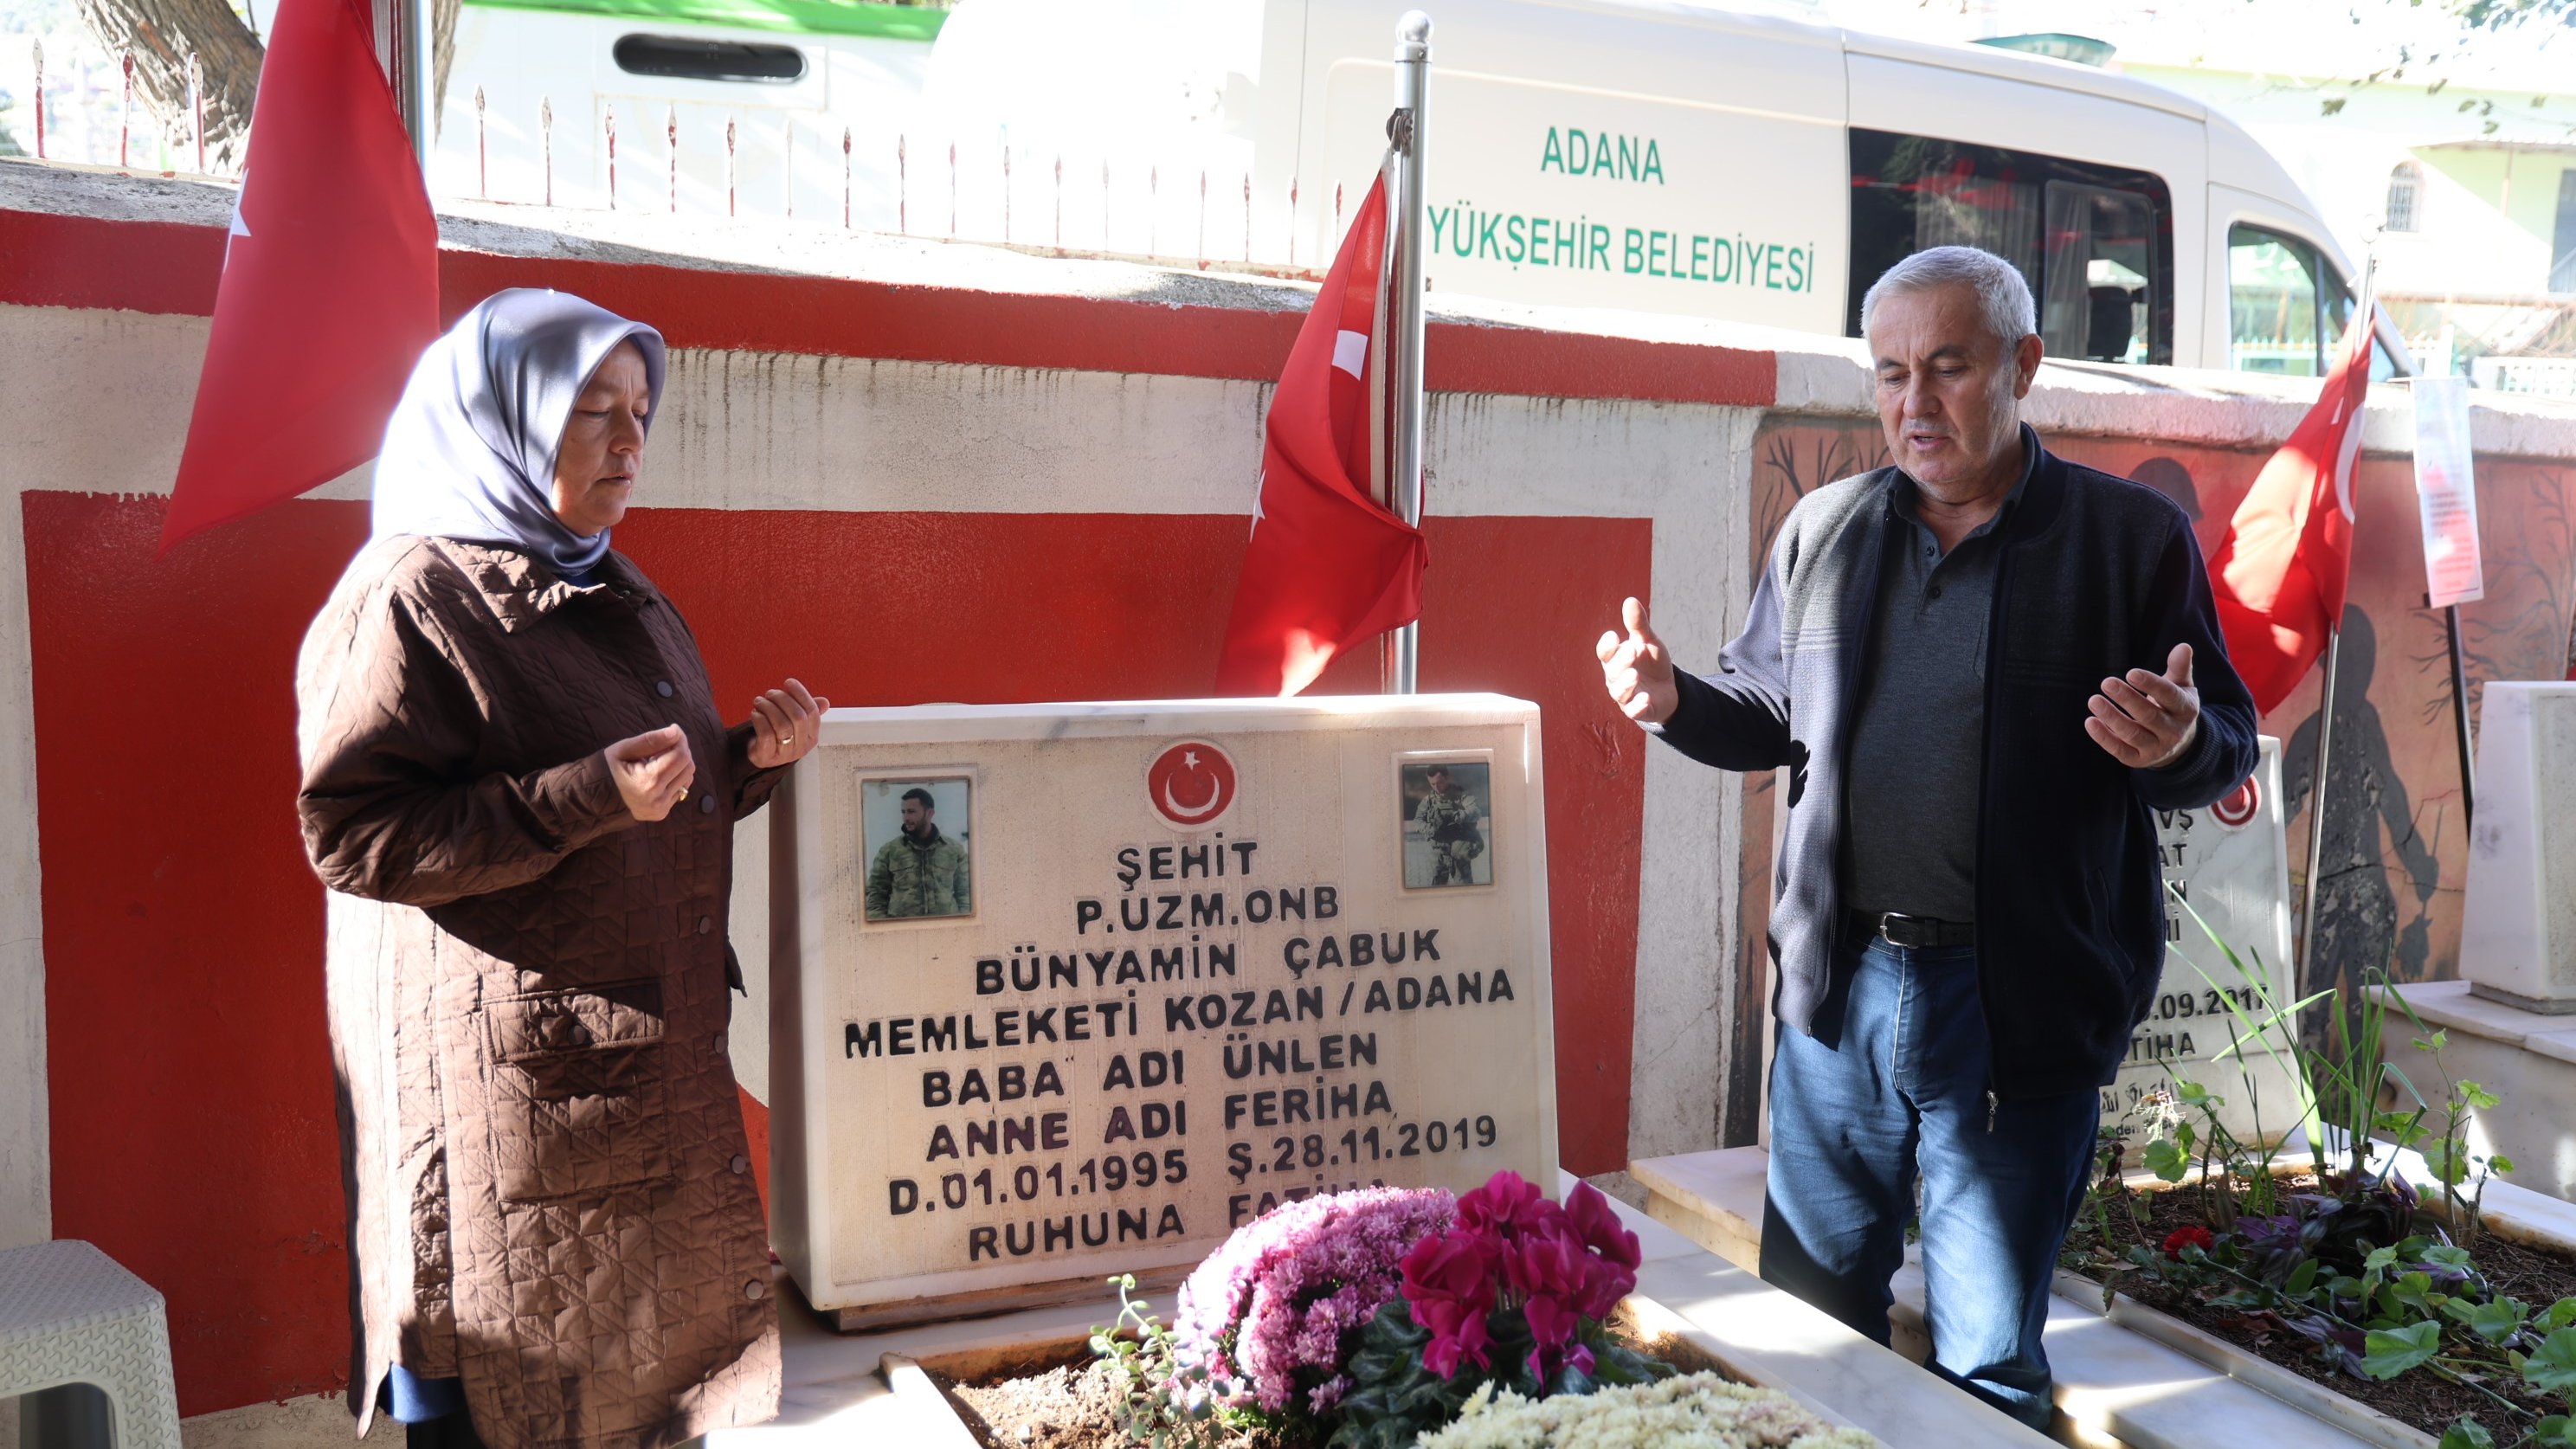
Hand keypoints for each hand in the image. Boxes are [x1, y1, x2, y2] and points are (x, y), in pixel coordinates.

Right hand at [605, 724, 695, 821]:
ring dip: (679, 764)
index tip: (673, 730)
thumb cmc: (608, 769)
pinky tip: (659, 773)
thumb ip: (650, 740)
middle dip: (680, 751)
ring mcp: (661, 808)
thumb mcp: (623, 749)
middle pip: (688, 766)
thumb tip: (675, 732)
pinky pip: (680, 790)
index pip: (681, 756)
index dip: (680, 739)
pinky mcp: (662, 813)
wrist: (595, 797)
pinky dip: (675, 777)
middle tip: (665, 744)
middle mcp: (658, 799)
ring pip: (687, 778)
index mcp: (648, 782)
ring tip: (659, 759)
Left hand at [746, 677, 831, 769]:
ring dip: (768, 708)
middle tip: (770, 693)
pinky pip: (766, 734)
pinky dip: (759, 720)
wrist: (760, 755)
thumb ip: (807, 711)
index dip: (801, 694)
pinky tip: (755, 714)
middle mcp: (801, 747)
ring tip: (760, 701)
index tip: (789, 682)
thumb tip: (824, 702)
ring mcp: (785, 753)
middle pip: (798, 717)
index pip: (812, 712)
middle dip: (783, 700)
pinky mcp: (767, 756)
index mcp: (812, 737)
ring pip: (782, 725)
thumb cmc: (778, 735)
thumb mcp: (794, 723)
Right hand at [1595, 596, 1677, 725]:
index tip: (1614, 636)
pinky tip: (1646, 698)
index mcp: (1615, 659)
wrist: (1668, 689)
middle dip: (1620, 662)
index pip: (1604, 653)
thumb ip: (1638, 624)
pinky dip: (1638, 706)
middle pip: (1611, 671)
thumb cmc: (1651, 663)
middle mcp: (1615, 678)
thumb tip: (1630, 600)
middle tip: (1632, 651)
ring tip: (1634, 675)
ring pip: (1618, 692)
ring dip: (1625, 684)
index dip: (1607, 646)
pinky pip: (1633, 710)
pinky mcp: (1638, 710)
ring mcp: (1625, 695)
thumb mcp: (1648, 642)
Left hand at [2087, 643, 2200, 768]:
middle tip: (2106, 682)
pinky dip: (2104, 737)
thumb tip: (2183, 646)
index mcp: (2185, 709)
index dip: (2151, 685)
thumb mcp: (2181, 687)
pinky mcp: (2139, 759)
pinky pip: (2120, 750)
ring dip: (2111, 717)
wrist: (2179, 744)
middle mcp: (2173, 731)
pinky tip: (2090, 721)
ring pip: (2132, 734)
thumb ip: (2179, 668)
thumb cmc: (2174, 706)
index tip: (2131, 672)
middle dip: (2127, 699)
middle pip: (2149, 716)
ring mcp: (2156, 748)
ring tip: (2094, 700)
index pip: (2169, 696)